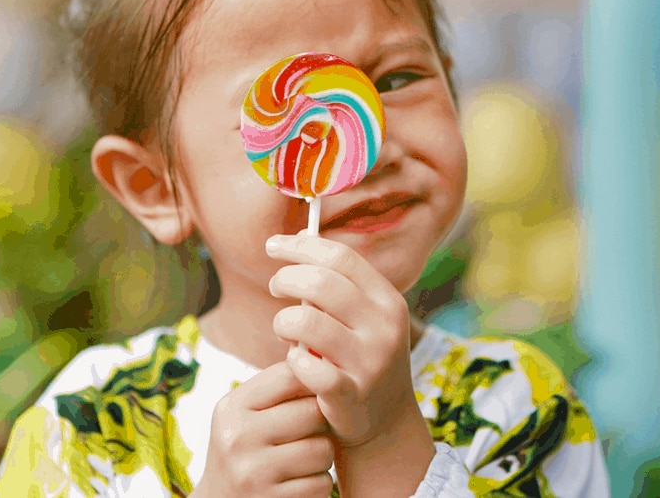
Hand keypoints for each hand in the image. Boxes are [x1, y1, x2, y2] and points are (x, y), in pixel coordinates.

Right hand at [192, 360, 333, 497]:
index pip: (292, 374)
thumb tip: (322, 349)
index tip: (315, 394)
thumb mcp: (245, 413)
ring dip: (323, 455)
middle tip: (310, 431)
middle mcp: (237, 437)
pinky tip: (300, 481)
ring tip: (304, 457)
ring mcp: (253, 473)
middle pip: (314, 412)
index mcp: (232, 407)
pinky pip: (322, 483)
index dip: (314, 382)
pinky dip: (319, 483)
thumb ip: (279, 385)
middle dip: (321, 422)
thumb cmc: (244, 448)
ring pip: (323, 449)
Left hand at [266, 234, 421, 448]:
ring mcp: (369, 362)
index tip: (272, 245)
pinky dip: (292, 360)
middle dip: (286, 279)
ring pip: (305, 322)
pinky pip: (306, 366)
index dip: (302, 246)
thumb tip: (299, 237)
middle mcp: (384, 327)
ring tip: (284, 330)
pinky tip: (295, 362)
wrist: (387, 422)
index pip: (341, 257)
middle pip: (321, 282)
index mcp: (387, 300)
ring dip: (283, 322)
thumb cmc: (363, 358)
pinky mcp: (350, 395)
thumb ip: (339, 283)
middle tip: (275, 287)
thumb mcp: (366, 318)